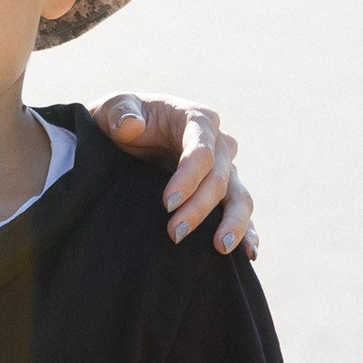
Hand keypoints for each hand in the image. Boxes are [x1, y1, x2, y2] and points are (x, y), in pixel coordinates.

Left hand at [94, 95, 255, 251]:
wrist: (123, 139)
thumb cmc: (121, 121)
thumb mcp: (113, 109)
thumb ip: (120, 112)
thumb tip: (133, 125)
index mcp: (196, 119)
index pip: (202, 150)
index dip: (189, 177)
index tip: (167, 203)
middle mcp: (218, 143)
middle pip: (220, 178)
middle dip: (199, 208)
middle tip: (174, 234)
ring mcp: (224, 169)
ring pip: (239, 196)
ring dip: (232, 223)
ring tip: (221, 248)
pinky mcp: (223, 191)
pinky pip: (239, 211)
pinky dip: (248, 232)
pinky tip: (249, 253)